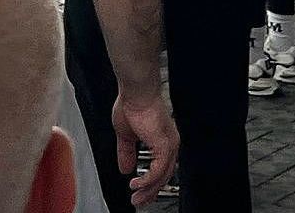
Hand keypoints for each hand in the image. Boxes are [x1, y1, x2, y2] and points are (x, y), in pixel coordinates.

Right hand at [109, 88, 177, 203]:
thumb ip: (126, 153)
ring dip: (147, 189)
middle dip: (150, 192)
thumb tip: (125, 168)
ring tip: (135, 196)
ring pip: (162, 176)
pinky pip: (157, 171)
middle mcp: (169, 144)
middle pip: (164, 176)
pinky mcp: (164, 146)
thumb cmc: (132, 104)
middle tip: (138, 201)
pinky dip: (146, 181)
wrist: (135, 92)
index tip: (140, 192)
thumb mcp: (126, 135)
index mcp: (162, 140)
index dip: (150, 183)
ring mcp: (169, 145)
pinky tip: (136, 184)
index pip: (161, 169)